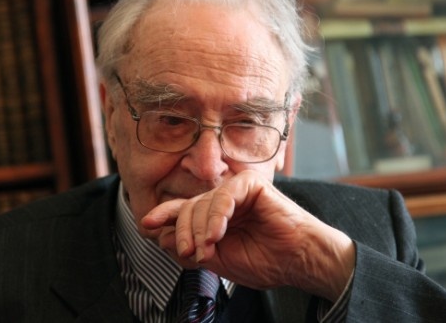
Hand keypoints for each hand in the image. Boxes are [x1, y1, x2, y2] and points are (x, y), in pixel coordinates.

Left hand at [141, 170, 355, 301]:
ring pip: (203, 203)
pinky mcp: (250, 184)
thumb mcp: (219, 260)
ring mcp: (236, 191)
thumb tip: (161, 237)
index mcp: (216, 217)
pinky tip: (217, 235)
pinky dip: (217, 217)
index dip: (164, 216)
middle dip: (184, 232)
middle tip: (189, 254)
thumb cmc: (265, 261)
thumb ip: (190, 248)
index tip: (147, 226)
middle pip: (188, 208)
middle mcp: (223, 201)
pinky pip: (223, 196)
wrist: (299, 261)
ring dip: (200, 229)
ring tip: (206, 251)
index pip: (184, 211)